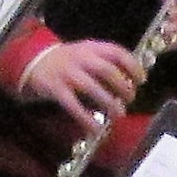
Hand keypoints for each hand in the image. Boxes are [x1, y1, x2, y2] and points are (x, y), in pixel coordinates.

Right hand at [21, 37, 140, 131]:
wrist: (35, 60)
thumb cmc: (68, 60)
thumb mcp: (87, 53)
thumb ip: (105, 63)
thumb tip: (129, 83)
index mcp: (91, 47)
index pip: (117, 52)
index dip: (133, 66)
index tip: (141, 80)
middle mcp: (80, 58)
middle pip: (107, 70)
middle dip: (123, 87)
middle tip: (130, 99)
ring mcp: (67, 73)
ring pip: (92, 87)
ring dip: (108, 102)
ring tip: (118, 114)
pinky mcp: (55, 88)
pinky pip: (73, 105)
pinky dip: (86, 118)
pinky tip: (96, 128)